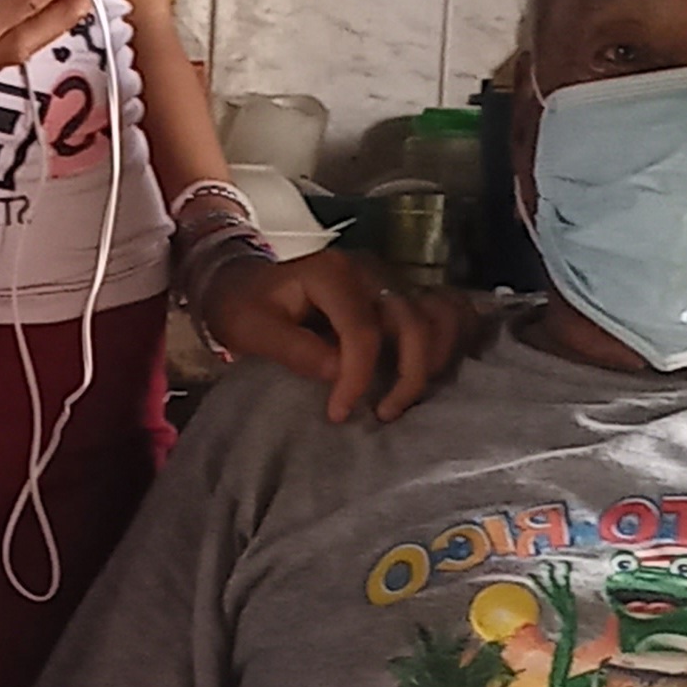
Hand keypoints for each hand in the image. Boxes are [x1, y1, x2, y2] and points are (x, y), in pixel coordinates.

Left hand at [201, 251, 479, 424]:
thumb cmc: (243, 305)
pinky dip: (443, 342)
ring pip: (437, 316)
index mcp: (332, 274)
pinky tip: (428, 373)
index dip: (358, 378)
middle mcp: (368, 272)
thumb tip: (338, 374)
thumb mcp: (251, 328)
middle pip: (413, 322)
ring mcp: (387, 280)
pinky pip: (440, 312)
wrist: (243, 281)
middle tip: (383, 414)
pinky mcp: (395, 293)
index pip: (362, 331)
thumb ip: (294, 349)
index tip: (338, 414)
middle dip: (408, 375)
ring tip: (402, 398)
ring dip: (431, 361)